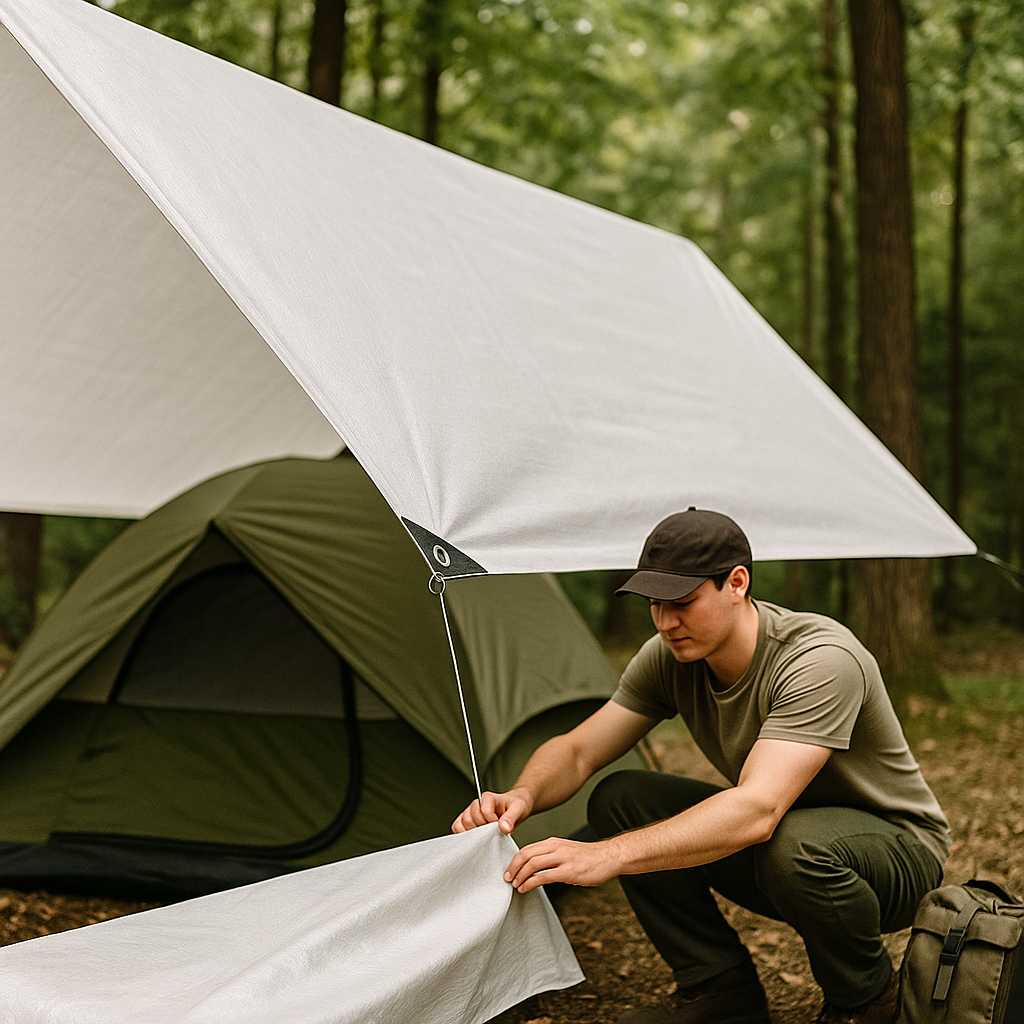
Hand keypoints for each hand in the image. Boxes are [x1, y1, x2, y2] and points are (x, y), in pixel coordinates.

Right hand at [451, 789, 531, 834]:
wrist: (515, 808)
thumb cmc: (515, 806)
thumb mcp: (518, 809)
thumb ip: (511, 818)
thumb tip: (503, 828)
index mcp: (487, 798)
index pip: (483, 812)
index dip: (492, 822)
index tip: (500, 825)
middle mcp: (476, 804)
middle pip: (470, 819)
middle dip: (482, 829)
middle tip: (493, 831)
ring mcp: (470, 812)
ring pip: (462, 823)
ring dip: (473, 832)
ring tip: (486, 834)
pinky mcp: (466, 820)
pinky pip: (457, 827)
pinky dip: (463, 834)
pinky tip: (476, 837)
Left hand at [503, 837, 619, 893]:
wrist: (609, 857)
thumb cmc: (589, 857)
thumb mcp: (567, 852)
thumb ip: (552, 857)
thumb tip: (535, 869)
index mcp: (554, 843)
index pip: (527, 849)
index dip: (515, 860)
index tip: (509, 871)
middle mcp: (556, 847)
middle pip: (526, 854)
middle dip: (513, 867)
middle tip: (507, 879)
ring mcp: (563, 858)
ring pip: (533, 863)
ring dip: (520, 875)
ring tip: (515, 885)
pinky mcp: (569, 871)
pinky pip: (544, 876)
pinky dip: (531, 882)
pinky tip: (526, 888)